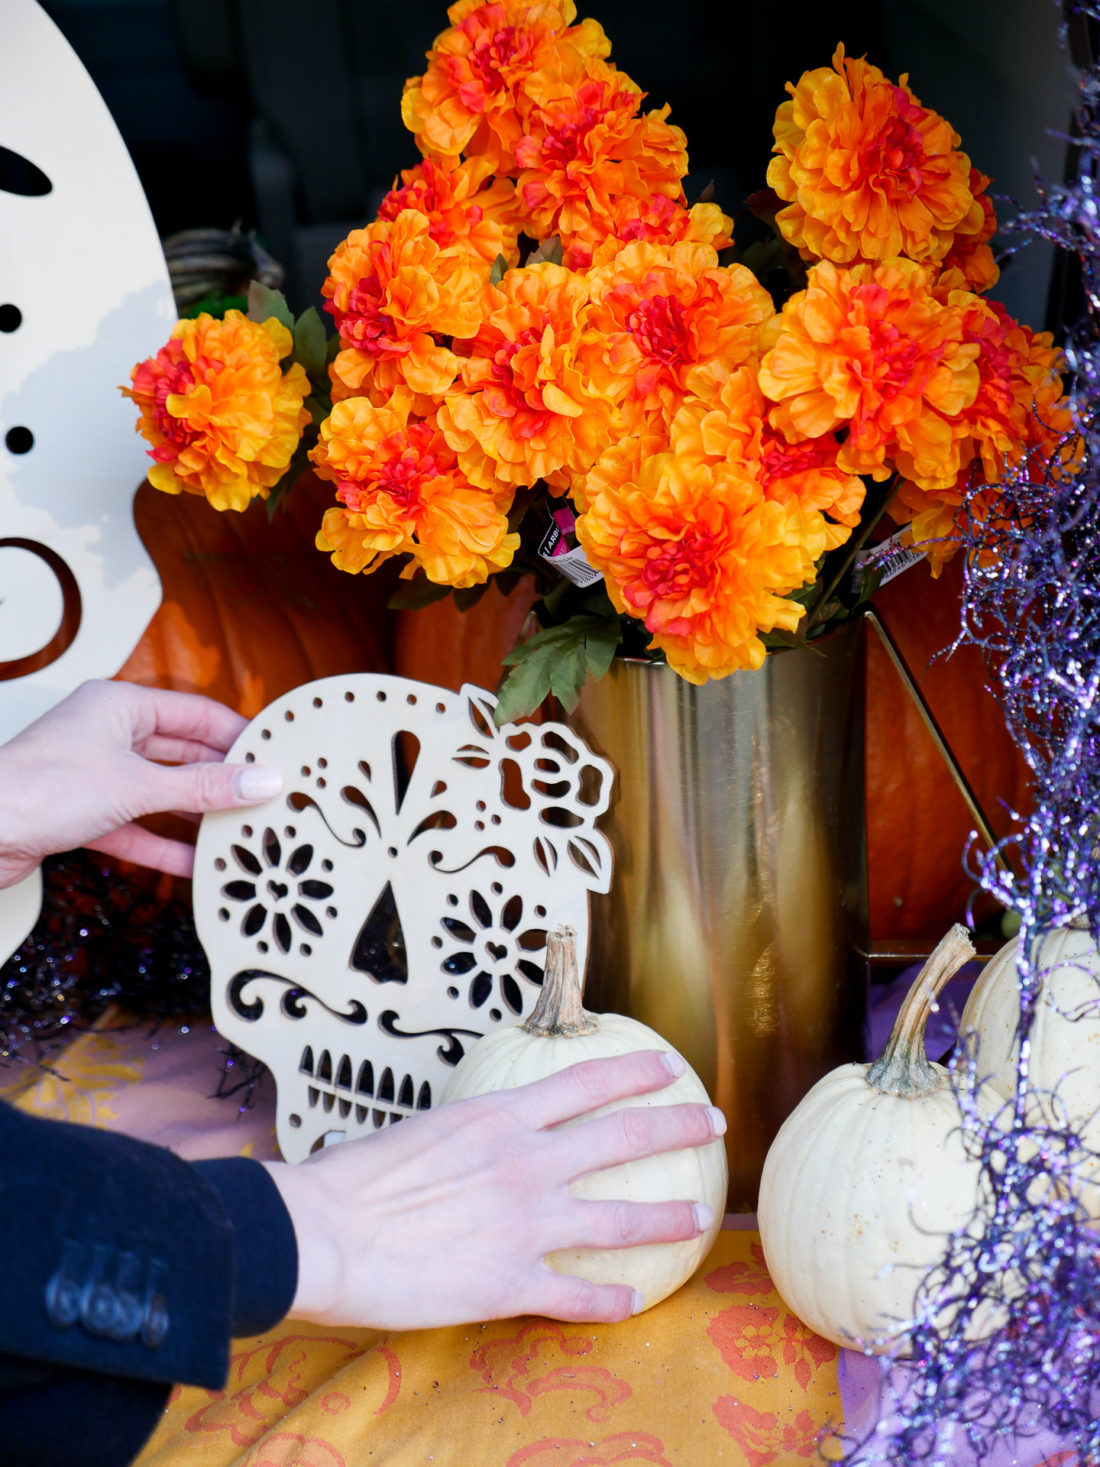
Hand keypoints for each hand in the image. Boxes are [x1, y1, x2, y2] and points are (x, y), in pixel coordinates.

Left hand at [0, 680, 282, 885]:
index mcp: (119, 705)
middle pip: (182, 754)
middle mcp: (107, 734)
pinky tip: (197, 864)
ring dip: (196, 816)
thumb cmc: (39, 789)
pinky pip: (137, 827)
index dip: (238, 735)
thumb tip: (260, 780)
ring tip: (240, 833)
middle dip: (222, 780)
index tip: (275, 757)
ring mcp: (94, 775)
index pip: (197, 713)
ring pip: (161, 794)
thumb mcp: (137, 786)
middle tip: (266, 800)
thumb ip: (203, 788)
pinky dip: (164, 845)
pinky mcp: (83, 814)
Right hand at [264, 1050, 724, 1330]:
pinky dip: (609, 1301)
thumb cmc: (353, 1179)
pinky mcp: (513, 1283)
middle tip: (712, 1123)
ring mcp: (527, 1224)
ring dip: (668, 1217)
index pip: (586, 1081)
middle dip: (677, 1126)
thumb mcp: (420, 1132)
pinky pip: (578, 1294)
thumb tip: (472, 1142)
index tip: (667, 1067)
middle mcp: (528, 1163)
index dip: (634, 1072)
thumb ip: (464, 1137)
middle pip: (625, 1136)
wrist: (323, 1233)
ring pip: (622, 1218)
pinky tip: (629, 1306)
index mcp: (500, 1118)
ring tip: (699, 1216)